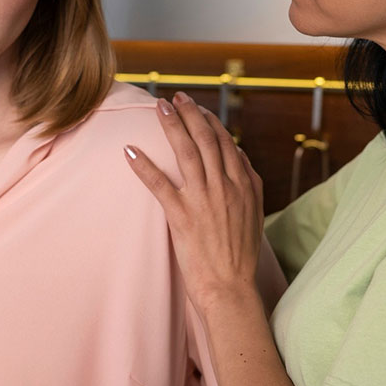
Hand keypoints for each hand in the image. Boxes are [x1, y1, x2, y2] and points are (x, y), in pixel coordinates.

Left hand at [124, 92, 264, 312]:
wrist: (231, 288)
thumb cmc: (240, 256)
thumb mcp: (255, 214)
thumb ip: (249, 184)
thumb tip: (241, 157)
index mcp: (243, 185)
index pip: (226, 143)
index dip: (210, 122)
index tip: (198, 108)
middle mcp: (224, 187)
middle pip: (206, 139)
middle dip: (190, 113)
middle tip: (177, 96)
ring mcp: (203, 200)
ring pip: (186, 152)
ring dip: (172, 126)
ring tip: (159, 107)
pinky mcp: (182, 216)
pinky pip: (160, 185)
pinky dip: (144, 166)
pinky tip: (130, 151)